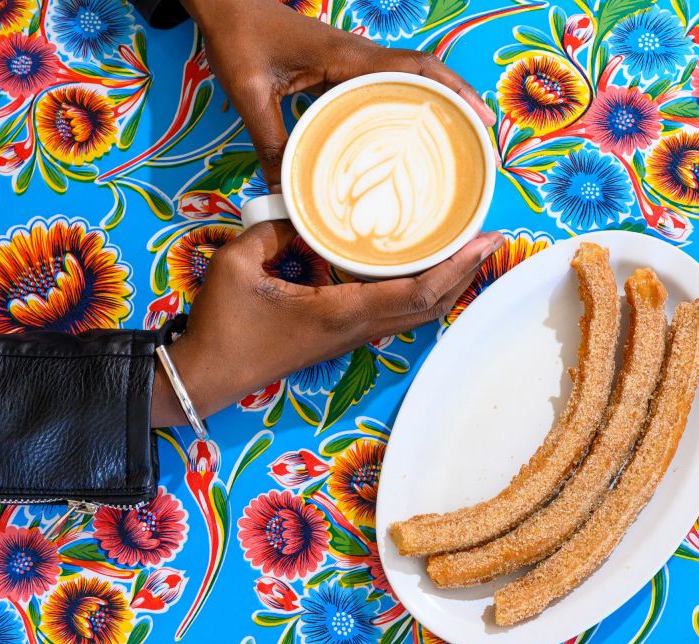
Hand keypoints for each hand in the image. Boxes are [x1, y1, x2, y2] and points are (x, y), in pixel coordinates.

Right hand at [151, 222, 503, 426]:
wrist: (207, 376)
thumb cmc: (223, 325)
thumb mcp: (240, 263)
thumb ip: (274, 230)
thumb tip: (301, 212)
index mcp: (343, 312)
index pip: (418, 291)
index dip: (458, 265)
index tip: (486, 239)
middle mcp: (359, 327)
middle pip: (432, 304)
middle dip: (467, 272)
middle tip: (491, 236)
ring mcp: (353, 335)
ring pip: (418, 312)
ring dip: (448, 283)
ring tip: (467, 248)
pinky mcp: (342, 335)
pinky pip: (396, 312)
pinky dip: (421, 290)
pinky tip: (421, 265)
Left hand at [181, 0, 494, 191]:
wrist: (227, 8)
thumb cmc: (239, 39)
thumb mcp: (250, 91)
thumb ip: (270, 140)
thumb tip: (287, 192)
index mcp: (347, 56)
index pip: (415, 68)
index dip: (453, 91)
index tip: (479, 117)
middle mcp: (360, 56)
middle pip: (426, 73)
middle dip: (460, 100)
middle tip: (484, 137)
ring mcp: (355, 61)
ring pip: (411, 79)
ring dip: (440, 102)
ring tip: (462, 138)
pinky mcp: (344, 69)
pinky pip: (387, 87)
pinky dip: (409, 105)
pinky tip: (412, 133)